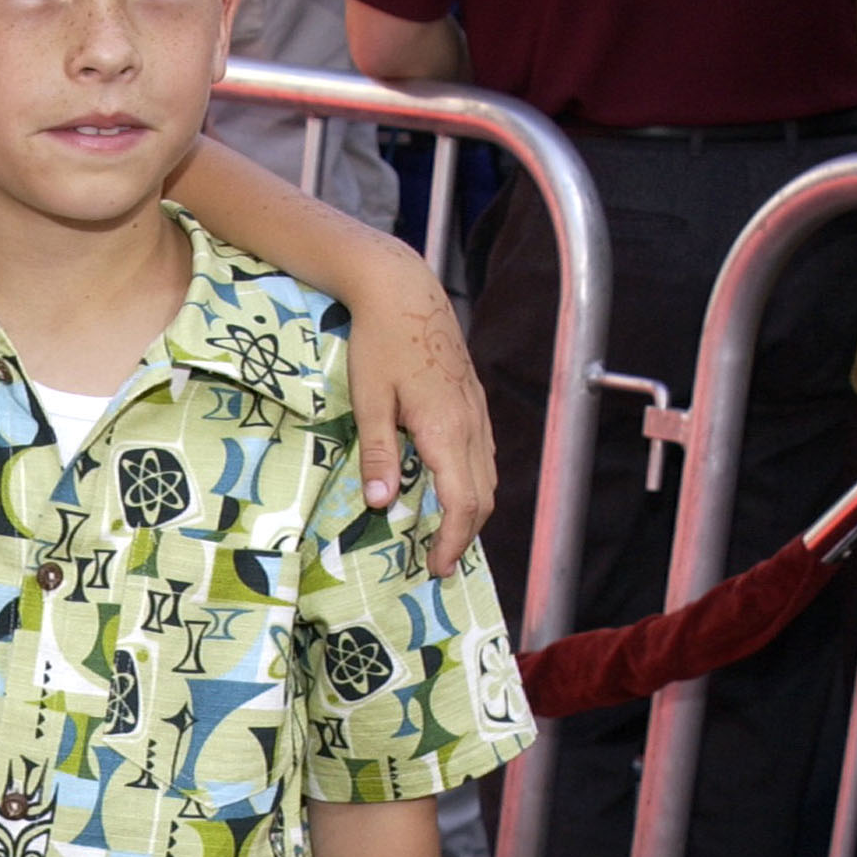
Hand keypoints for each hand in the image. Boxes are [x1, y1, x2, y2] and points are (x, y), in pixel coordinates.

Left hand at [344, 249, 494, 577]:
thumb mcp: (368, 400)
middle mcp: (470, 424)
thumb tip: (382, 504)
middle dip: (465, 534)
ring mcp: (476, 410)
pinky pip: (482, 453)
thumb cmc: (379, 341)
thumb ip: (378, 454)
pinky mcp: (472, 400)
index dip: (453, 540)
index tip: (435, 566)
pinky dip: (473, 482)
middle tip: (438, 561)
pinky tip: (451, 489)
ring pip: (488, 475)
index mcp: (446, 429)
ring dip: (472, 510)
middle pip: (483, 495)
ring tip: (445, 534)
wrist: (403, 290)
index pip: (463, 502)